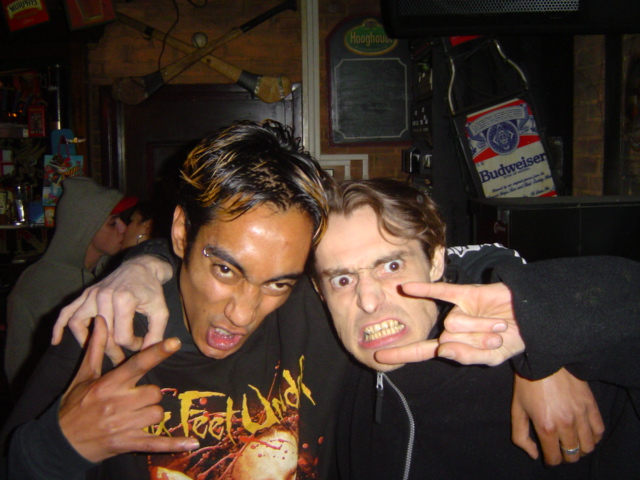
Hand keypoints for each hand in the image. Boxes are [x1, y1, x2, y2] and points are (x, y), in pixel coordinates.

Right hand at [52, 255, 172, 363]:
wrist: (142, 267)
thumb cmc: (151, 290)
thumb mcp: (160, 311)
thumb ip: (156, 334)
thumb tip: (146, 354)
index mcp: (124, 300)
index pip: (122, 336)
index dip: (132, 345)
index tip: (140, 343)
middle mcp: (104, 296)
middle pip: (102, 334)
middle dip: (112, 351)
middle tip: (119, 360)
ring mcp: (91, 294)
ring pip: (78, 324)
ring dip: (85, 341)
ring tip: (95, 353)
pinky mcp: (85, 293)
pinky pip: (67, 311)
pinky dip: (59, 326)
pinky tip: (56, 341)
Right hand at [58, 315, 198, 462]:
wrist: (61, 441)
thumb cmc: (74, 405)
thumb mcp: (83, 376)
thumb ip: (96, 348)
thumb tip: (100, 320)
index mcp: (109, 384)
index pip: (137, 364)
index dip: (157, 352)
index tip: (175, 341)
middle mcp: (118, 404)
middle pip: (154, 392)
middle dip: (149, 395)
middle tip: (135, 398)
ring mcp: (124, 425)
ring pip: (157, 414)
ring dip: (151, 414)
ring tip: (134, 415)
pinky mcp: (128, 443)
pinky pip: (156, 443)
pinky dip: (175, 444)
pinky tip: (192, 443)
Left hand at [375, 281, 523, 366]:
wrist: (532, 318)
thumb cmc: (512, 340)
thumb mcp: (493, 357)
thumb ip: (468, 357)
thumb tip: (442, 349)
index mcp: (454, 346)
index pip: (424, 351)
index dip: (402, 354)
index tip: (379, 356)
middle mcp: (451, 328)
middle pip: (450, 339)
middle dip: (476, 341)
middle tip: (496, 338)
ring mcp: (456, 310)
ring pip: (455, 322)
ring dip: (481, 326)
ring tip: (499, 324)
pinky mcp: (464, 294)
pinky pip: (441, 292)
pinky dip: (425, 290)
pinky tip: (407, 287)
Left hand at [511, 368, 603, 464]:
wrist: (544, 360)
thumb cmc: (527, 384)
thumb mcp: (517, 410)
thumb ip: (521, 436)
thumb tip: (535, 455)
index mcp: (546, 427)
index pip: (554, 457)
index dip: (551, 460)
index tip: (549, 456)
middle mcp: (566, 424)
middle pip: (573, 455)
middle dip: (566, 456)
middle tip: (560, 449)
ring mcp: (581, 415)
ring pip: (588, 446)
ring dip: (580, 449)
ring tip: (572, 442)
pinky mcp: (591, 405)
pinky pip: (599, 431)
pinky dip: (593, 437)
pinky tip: (584, 433)